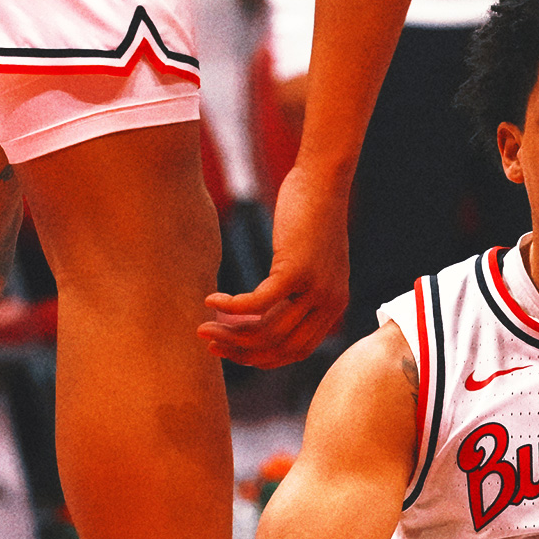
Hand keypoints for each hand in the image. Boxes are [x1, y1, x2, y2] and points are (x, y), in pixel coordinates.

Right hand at [199, 163, 350, 367]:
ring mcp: (315, 289)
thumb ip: (296, 292)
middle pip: (280, 347)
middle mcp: (329, 303)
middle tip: (211, 345)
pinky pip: (257, 304)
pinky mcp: (295, 271)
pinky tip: (211, 300)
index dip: (262, 357)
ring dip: (231, 334)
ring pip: (267, 330)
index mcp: (334, 307)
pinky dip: (231, 307)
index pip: (296, 350)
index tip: (233, 352)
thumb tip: (263, 314)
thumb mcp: (309, 262)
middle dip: (242, 352)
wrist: (323, 181)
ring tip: (204, 327)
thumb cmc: (311, 217)